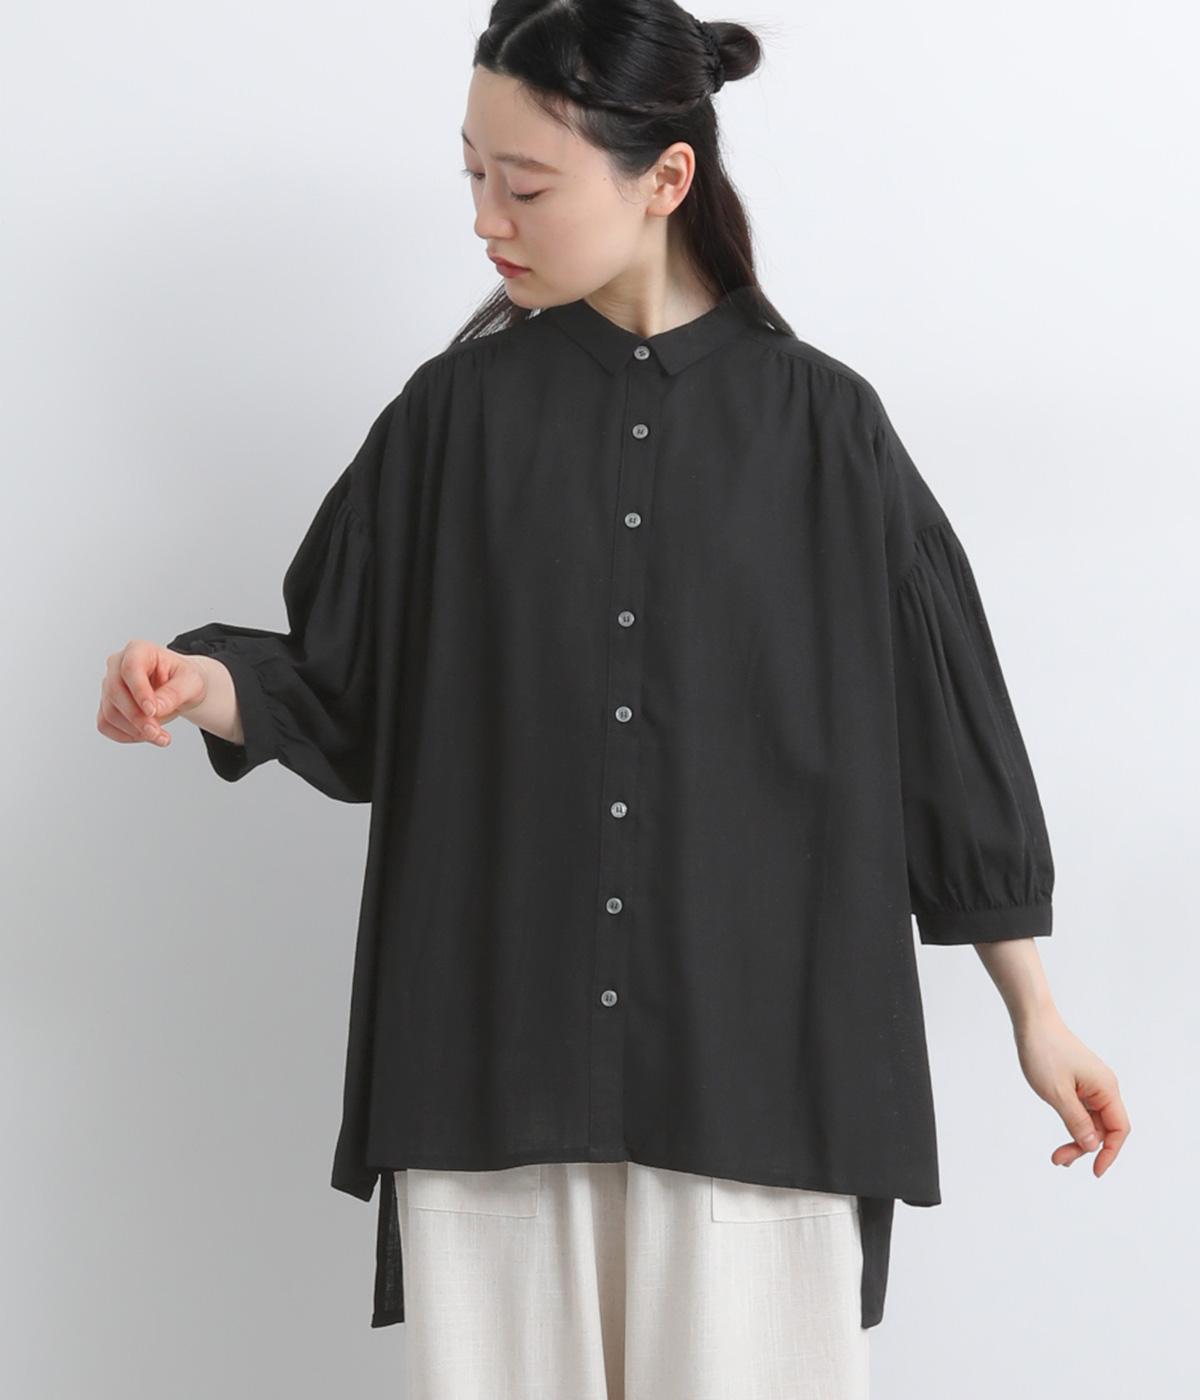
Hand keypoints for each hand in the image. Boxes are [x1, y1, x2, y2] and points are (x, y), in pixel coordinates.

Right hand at [97, 639, 206, 746]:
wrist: (180, 688)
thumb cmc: (184, 679)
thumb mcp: (191, 683)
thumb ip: (174, 693)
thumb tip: (156, 709)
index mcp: (138, 650)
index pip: (130, 668)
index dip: (139, 691)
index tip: (153, 711)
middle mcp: (118, 665)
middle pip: (116, 692)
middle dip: (138, 718)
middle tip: (157, 733)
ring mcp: (109, 685)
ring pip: (110, 711)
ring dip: (134, 730)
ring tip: (159, 737)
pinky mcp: (107, 705)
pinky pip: (106, 724)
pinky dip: (125, 735)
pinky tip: (145, 736)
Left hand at [1015, 1008, 1129, 1177]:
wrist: (1032, 1022)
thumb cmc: (1044, 1052)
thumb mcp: (1058, 1093)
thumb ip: (1076, 1121)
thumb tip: (1093, 1146)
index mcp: (1106, 1089)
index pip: (1119, 1129)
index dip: (1110, 1153)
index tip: (1095, 1171)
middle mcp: (1104, 1088)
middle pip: (1104, 1129)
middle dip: (1085, 1148)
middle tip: (1059, 1161)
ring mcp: (1091, 1085)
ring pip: (1091, 1122)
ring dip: (1077, 1139)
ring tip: (1057, 1156)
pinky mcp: (1078, 1082)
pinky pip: (1082, 1110)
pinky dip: (1073, 1125)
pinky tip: (1063, 1136)